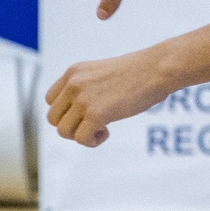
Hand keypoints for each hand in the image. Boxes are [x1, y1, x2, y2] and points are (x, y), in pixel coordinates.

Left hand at [45, 51, 172, 147]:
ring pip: (63, 131)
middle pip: (53, 119)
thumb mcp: (101, 72)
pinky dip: (91, 141)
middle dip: (72, 126)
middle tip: (93, 124)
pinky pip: (81, 138)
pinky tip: (107, 133)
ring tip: (101, 129)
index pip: (51, 101)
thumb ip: (85, 88)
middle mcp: (73, 84)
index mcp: (73, 73)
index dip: (66, 112)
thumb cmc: (138, 72)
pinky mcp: (96, 114)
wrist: (159, 68)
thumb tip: (77, 115)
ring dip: (81, 136)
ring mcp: (83, 99)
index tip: (86, 113)